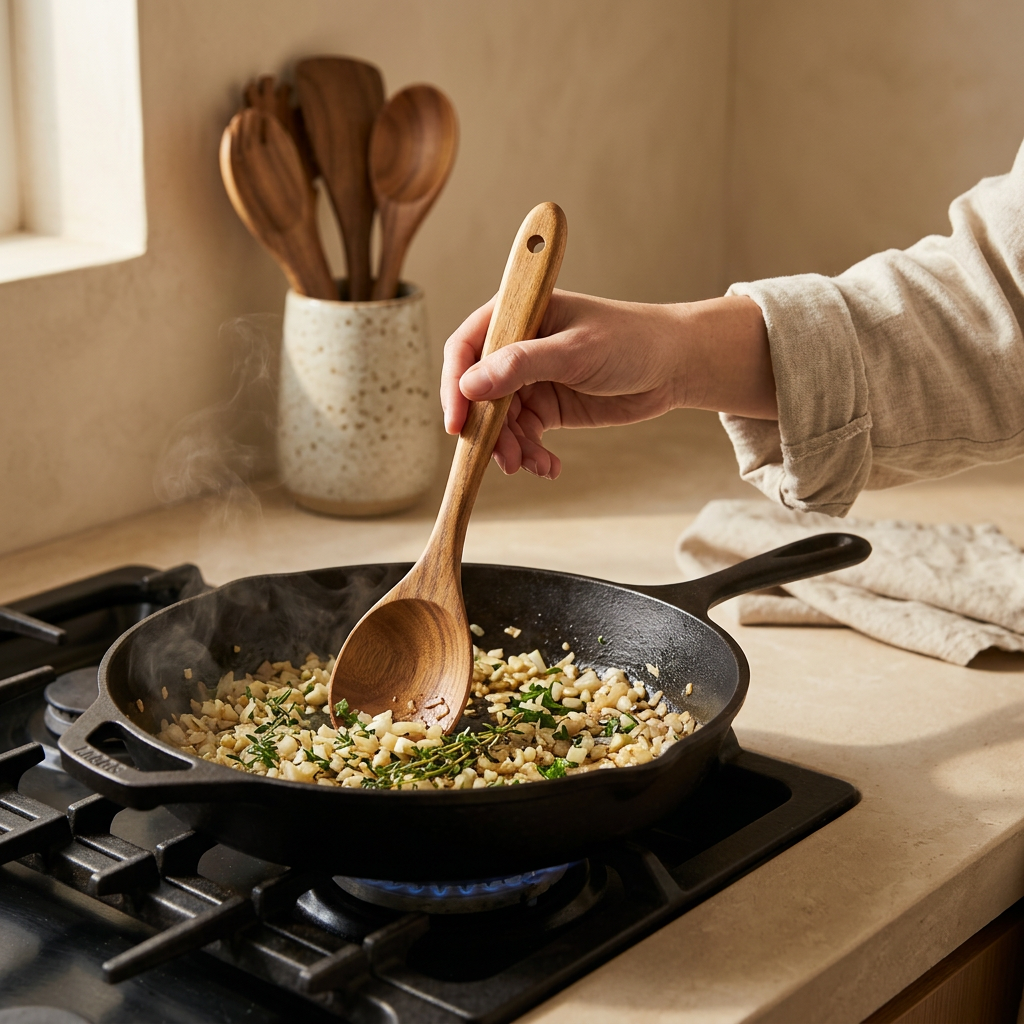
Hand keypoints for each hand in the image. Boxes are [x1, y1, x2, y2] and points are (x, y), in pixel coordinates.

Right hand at [440, 290, 774, 477]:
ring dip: (511, 447)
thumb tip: (471, 385)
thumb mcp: (576, 351)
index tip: (457, 423)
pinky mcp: (547, 407)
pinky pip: (524, 435)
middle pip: (479, 392)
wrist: (675, 366)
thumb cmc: (631, 341)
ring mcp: (530, 379)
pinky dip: (531, 454)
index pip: (466, 347)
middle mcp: (516, 347)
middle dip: (488, 428)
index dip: (455, 384)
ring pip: (500, 420)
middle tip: (502, 458)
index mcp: (517, 314)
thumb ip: (523, 365)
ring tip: (532, 465)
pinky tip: (548, 467)